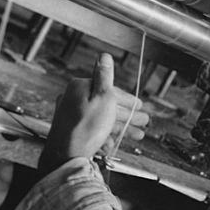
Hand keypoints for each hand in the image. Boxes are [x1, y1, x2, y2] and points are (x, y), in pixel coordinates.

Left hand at [38, 53, 149, 174]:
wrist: (67, 153)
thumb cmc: (86, 127)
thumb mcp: (103, 97)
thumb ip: (105, 76)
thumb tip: (104, 56)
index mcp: (81, 87)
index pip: (109, 90)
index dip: (128, 100)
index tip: (139, 107)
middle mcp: (74, 99)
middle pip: (107, 106)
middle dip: (127, 116)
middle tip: (142, 122)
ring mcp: (72, 115)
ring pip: (102, 119)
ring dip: (121, 127)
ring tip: (136, 135)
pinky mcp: (72, 130)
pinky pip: (93, 130)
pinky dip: (105, 136)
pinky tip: (112, 143)